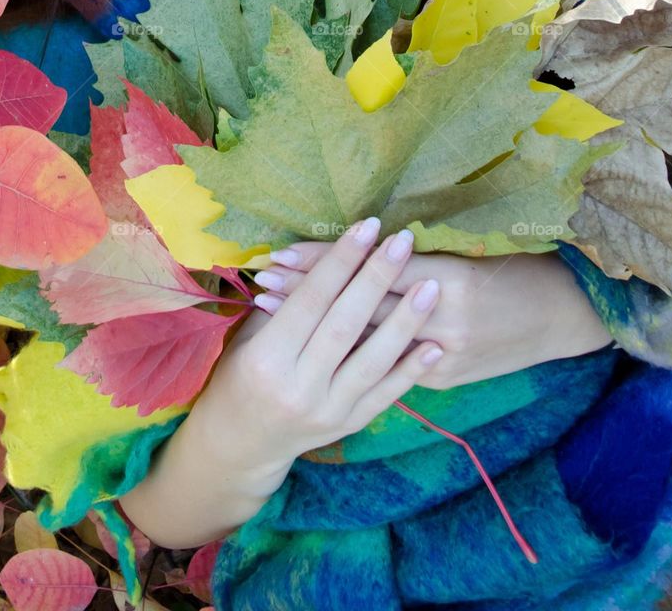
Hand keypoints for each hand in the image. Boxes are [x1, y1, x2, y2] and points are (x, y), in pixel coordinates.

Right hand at [199, 218, 442, 470]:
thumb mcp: (248, 337)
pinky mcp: (348, 426)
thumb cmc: (238, 375)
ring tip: (430, 286)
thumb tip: (318, 256)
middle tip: (402, 241)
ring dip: (405, 322)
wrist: (239, 443)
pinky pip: (385, 394)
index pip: (312, 300)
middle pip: (345, 324)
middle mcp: (298, 387)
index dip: (340, 260)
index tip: (366, 227)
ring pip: (372, 360)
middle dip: (376, 278)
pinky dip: (411, 370)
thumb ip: (282, 304)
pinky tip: (434, 344)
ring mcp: (327, 410)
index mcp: (267, 358)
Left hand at [253, 243, 614, 389]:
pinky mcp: (442, 378)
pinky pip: (388, 365)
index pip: (372, 270)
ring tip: (274, 308)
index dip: (325, 260)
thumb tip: (361, 242)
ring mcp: (442, 356)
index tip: (282, 250)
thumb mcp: (469, 250)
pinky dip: (349, 351)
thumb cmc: (514, 267)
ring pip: (367, 339)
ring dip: (318, 324)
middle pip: (360, 306)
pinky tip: (314, 344)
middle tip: (262, 278)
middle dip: (307, 294)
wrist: (563, 315)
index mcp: (449, 279)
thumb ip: (418, 255)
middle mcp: (441, 320)